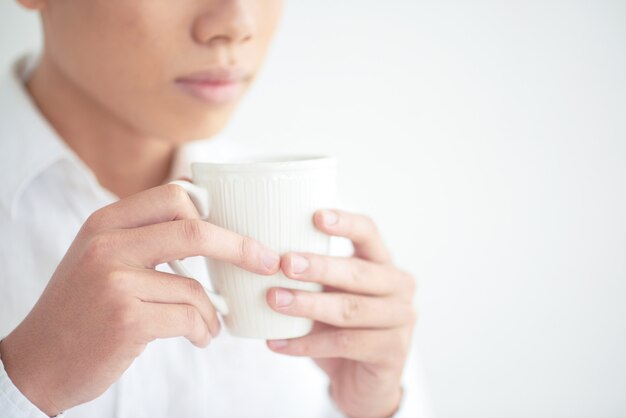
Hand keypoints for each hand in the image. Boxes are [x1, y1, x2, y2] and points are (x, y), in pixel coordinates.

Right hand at [0, 184, 279, 415]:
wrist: (38, 362)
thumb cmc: (81, 310)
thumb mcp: (101, 258)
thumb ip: (143, 237)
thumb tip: (206, 221)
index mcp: (106, 222)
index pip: (174, 194)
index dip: (214, 210)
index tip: (238, 229)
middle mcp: (108, 244)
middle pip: (194, 228)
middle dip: (240, 247)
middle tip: (266, 261)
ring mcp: (114, 281)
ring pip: (195, 286)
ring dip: (213, 311)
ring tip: (211, 324)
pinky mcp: (125, 318)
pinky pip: (188, 317)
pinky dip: (203, 331)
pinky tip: (199, 338)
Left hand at [266, 209, 416, 417]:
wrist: (362, 383)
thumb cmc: (340, 329)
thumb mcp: (329, 296)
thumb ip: (312, 277)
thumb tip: (260, 256)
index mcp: (383, 263)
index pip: (369, 233)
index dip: (345, 223)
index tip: (315, 216)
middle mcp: (399, 287)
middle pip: (358, 272)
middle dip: (319, 266)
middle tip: (285, 263)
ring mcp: (401, 320)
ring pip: (350, 309)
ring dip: (308, 305)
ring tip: (273, 301)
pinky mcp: (392, 352)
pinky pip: (344, 344)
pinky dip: (306, 344)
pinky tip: (277, 343)